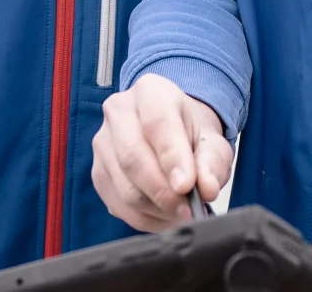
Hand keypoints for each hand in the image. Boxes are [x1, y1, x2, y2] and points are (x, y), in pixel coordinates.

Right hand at [91, 74, 232, 230]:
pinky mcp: (98, 173)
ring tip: (181, 214)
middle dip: (163, 192)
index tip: (187, 186)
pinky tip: (164, 216)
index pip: (157, 123)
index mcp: (150, 92)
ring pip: (124, 187)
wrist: (172, 130)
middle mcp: (119, 112)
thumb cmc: (190, 132)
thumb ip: (213, 162)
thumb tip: (207, 188)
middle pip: (132, 158)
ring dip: (156, 209)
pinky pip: (118, 205)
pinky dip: (145, 218)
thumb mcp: (212, 140)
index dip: (172, 158)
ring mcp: (103, 143)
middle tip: (188, 211)